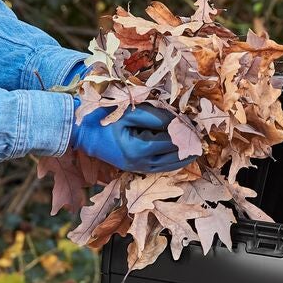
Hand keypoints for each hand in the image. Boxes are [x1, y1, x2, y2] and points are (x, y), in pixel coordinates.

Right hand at [70, 101, 190, 173]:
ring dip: (182, 158)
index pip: (170, 141)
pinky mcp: (133, 168)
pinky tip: (179, 156)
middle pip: (172, 157)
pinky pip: (159, 169)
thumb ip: (153, 117)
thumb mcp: (128, 113)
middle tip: (201, 139)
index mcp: (138, 150)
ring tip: (196, 149)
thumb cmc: (103, 119)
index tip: (195, 125)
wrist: (81, 133)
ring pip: (167, 167)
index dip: (184, 133)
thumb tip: (175, 121)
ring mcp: (136, 168)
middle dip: (187, 148)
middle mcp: (139, 163)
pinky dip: (171, 163)